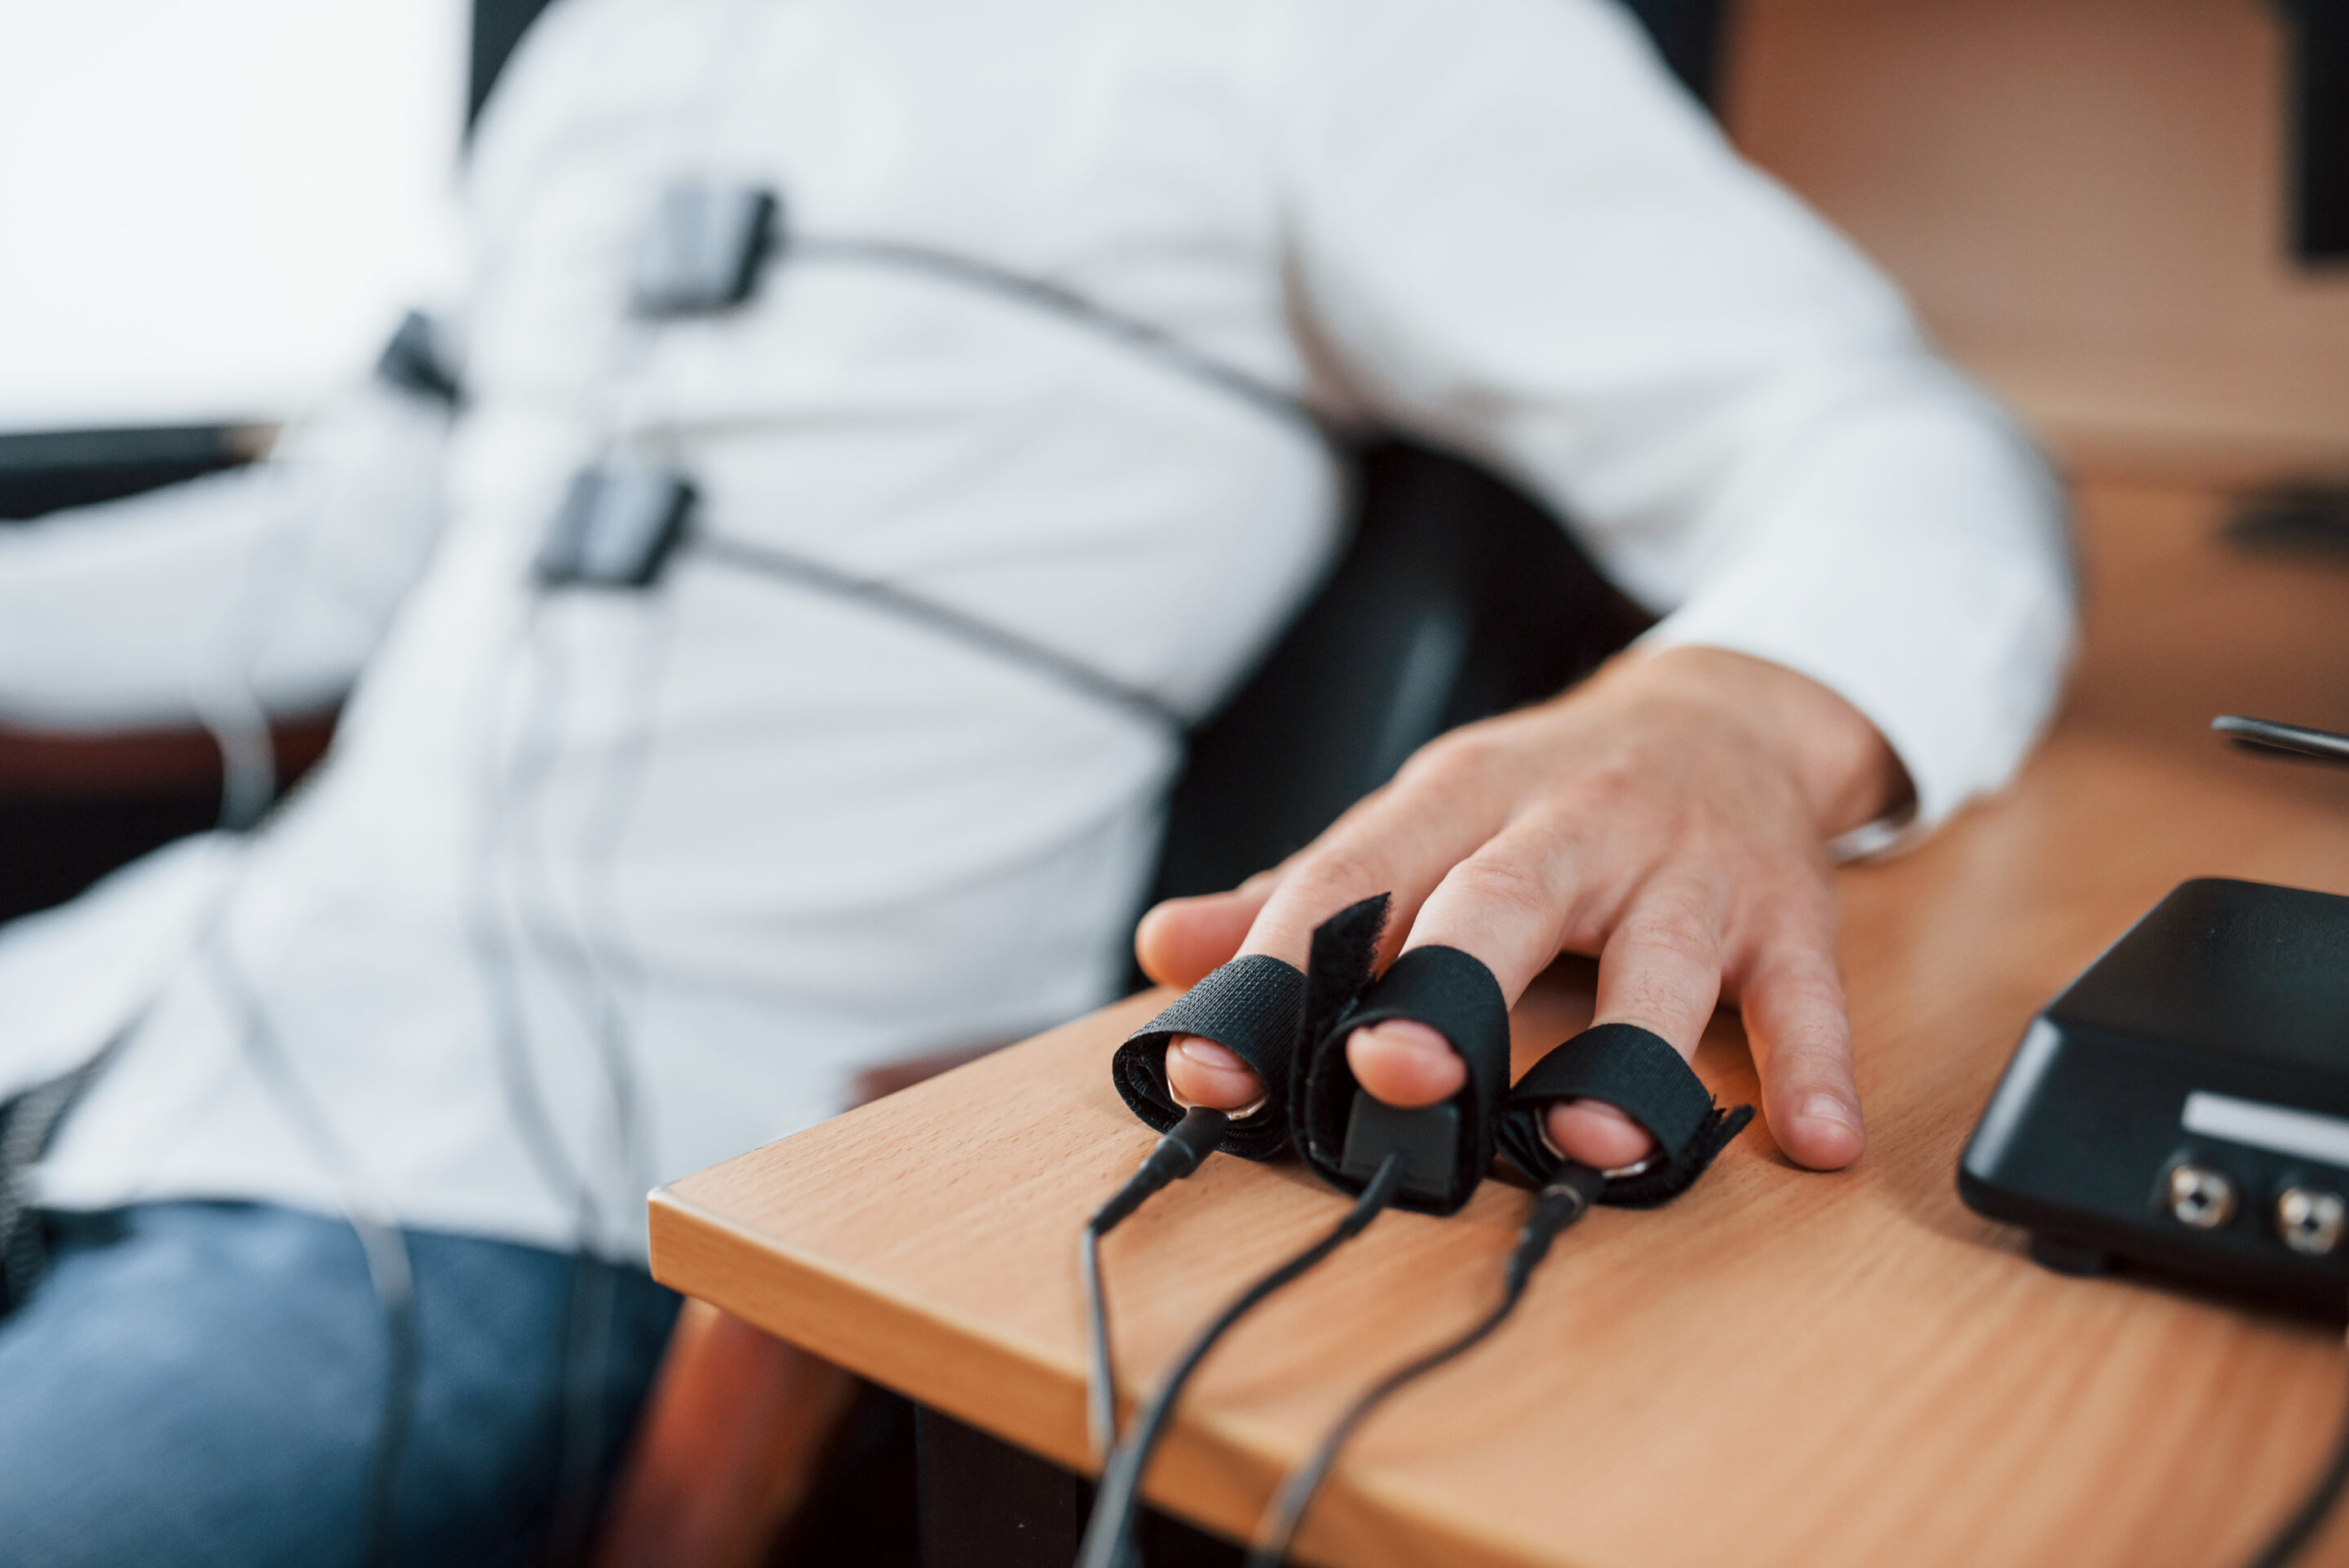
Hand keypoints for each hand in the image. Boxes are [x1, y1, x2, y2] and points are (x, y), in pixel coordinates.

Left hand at [1134, 646, 1904, 1171]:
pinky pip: (1803, 989)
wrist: (1724, 714)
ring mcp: (1686, 866)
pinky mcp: (1784, 909)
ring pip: (1661, 954)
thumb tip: (1169, 951)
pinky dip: (1811, 1062)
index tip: (1213, 1068)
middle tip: (1388, 1075)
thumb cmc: (1545, 795)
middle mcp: (1572, 821)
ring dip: (1632, 1051)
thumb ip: (1303, 894)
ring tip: (1595, 1141)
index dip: (1278, 970)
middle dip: (1445, 986)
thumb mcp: (1420, 822)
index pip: (1354, 878)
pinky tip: (1808, 1135)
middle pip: (1501, 899)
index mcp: (1459, 797)